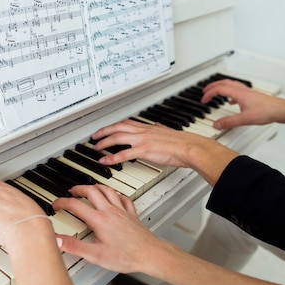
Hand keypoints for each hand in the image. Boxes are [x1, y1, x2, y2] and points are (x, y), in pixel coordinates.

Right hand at [52, 184, 168, 274]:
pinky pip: (123, 198)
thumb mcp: (95, 255)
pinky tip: (115, 196)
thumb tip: (57, 240)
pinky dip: (116, 194)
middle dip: (79, 189)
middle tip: (72, 191)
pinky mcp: (132, 214)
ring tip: (90, 188)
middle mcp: (110, 211)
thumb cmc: (126, 256)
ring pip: (108, 190)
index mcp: (99, 220)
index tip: (56, 205)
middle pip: (91, 191)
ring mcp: (122, 211)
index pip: (75, 205)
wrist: (150, 255)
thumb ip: (74, 246)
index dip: (62, 203)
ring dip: (96, 187)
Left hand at [91, 119, 218, 166]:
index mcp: (148, 127)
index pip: (125, 123)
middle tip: (94, 137)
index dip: (114, 125)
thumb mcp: (168, 131)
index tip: (106, 128)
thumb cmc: (182, 143)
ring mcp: (142, 140)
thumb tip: (157, 125)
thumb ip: (160, 128)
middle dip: (103, 131)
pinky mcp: (144, 150)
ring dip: (103, 142)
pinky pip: (123, 154)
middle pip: (117, 128)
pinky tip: (104, 161)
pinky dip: (111, 157)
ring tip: (95, 148)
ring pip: (116, 138)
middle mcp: (143, 131)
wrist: (190, 147)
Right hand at [201, 79, 284, 128]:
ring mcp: (247, 92)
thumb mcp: (245, 119)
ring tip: (215, 93)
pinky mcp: (251, 96)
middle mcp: (242, 90)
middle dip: (212, 87)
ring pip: (230, 85)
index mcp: (239, 93)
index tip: (203, 100)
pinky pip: (237, 90)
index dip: (209, 94)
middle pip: (223, 83)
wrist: (281, 110)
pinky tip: (231, 101)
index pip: (219, 89)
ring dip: (220, 87)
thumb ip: (229, 122)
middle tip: (204, 92)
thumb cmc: (267, 111)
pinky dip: (229, 93)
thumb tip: (216, 124)